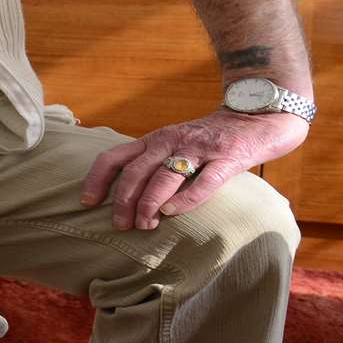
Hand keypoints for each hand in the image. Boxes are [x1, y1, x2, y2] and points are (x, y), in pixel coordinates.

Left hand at [81, 110, 306, 231]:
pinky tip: (172, 212)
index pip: (114, 157)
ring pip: (164, 177)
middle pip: (135, 172)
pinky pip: (203, 182)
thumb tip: (124, 198)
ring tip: (144, 225)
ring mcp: (199, 149)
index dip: (97, 180)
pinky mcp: (227, 158)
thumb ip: (153, 163)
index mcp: (154, 140)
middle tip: (120, 225)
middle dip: (123, 201)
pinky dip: (185, 199)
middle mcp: (170, 141)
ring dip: (149, 203)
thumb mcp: (173, 144)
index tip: (87, 202)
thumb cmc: (209, 139)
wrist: (255, 117)